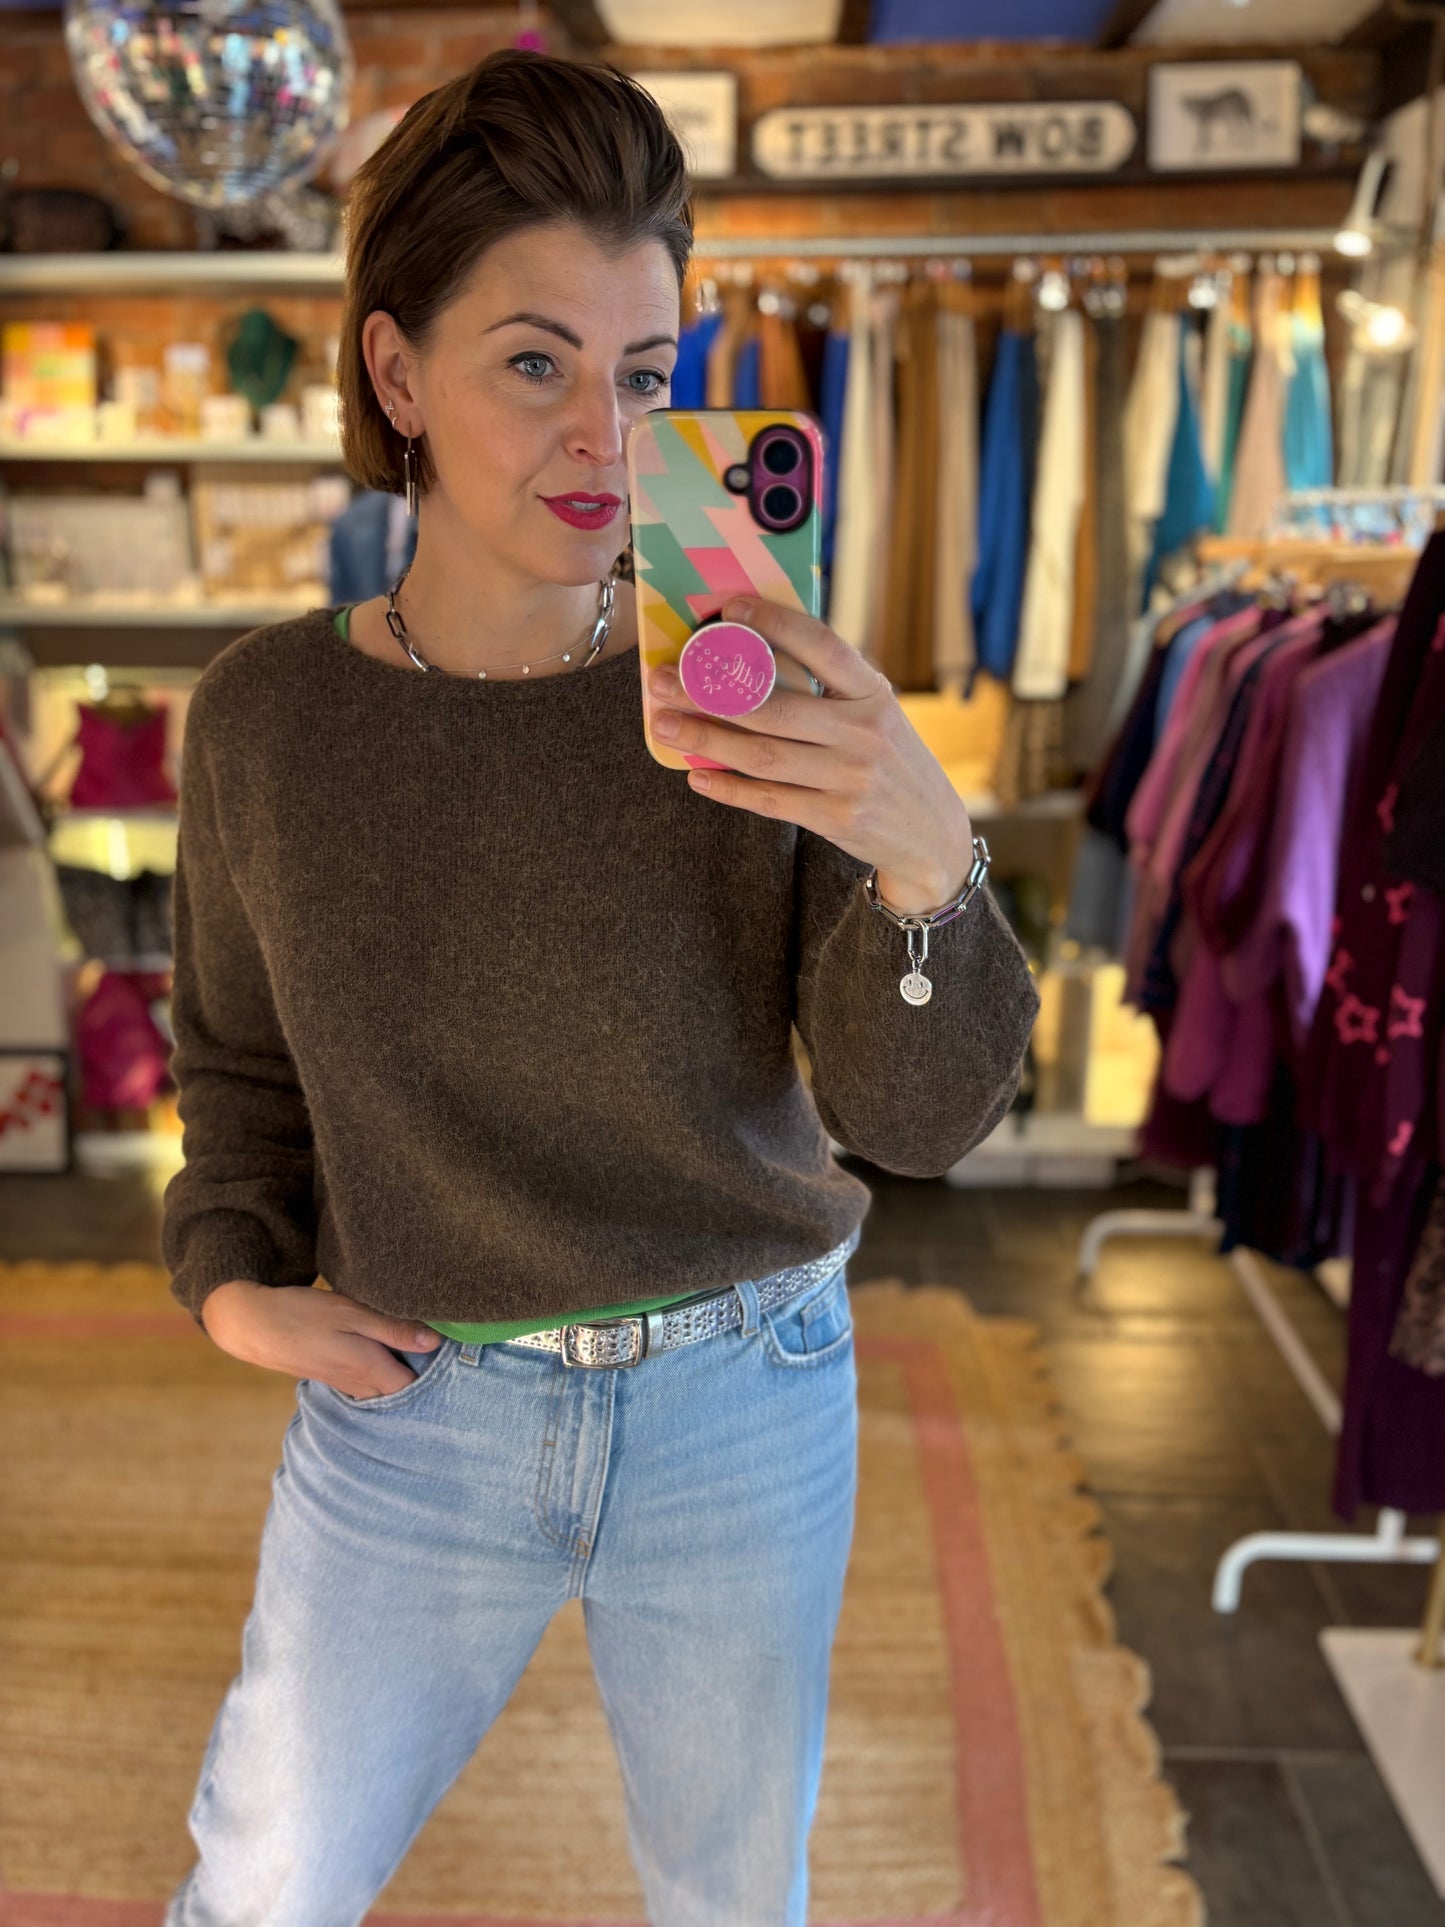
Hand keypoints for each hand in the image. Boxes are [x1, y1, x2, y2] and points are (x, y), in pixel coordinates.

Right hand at [199, 1278, 442, 1398]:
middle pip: (403, 1390)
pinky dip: (382, 1371)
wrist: (254, 1325)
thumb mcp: (352, 1313)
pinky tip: (386, 1352)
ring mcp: (345, 1383)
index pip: (416, 1387)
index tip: (455, 1355)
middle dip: (423, 1376)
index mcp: (370, 1369)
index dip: (437, 1374)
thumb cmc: (303, 1314)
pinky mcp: (334, 1375)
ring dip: (401, 1373)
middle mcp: (360, 1384)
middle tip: (442, 1353)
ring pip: (385, 1387)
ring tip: (419, 1351)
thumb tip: (435, 1342)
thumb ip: (394, 1329)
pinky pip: (368, 1382)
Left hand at [649, 596, 974, 913]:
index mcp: (875, 694)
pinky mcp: (836, 818)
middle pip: (772, 707)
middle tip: (661, 681)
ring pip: (761, 755)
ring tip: (664, 725)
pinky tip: (696, 773)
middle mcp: (864, 733)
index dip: (774, 623)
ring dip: (704, 739)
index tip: (727, 608)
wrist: (932, 836)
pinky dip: (728, 786)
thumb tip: (753, 656)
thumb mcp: (878, 716)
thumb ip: (832, 690)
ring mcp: (851, 778)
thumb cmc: (890, 764)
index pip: (822, 646)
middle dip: (707, 692)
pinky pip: (768, 799)